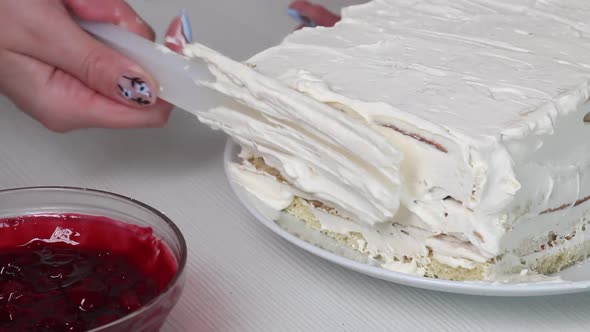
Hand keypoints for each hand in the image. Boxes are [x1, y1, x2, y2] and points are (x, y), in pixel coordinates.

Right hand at [0, 0, 172, 131]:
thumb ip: (99, 64)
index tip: (175, 45)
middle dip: (124, 33)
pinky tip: (69, 4)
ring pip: (126, 45)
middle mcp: (77, 97)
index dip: (169, 81)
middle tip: (92, 12)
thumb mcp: (41, 34)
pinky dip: (97, 10)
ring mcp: (78, 74)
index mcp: (69, 106)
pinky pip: (109, 32)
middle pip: (141, 72)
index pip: (148, 112)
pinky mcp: (77, 54)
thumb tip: (149, 91)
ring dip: (107, 15)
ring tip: (70, 4)